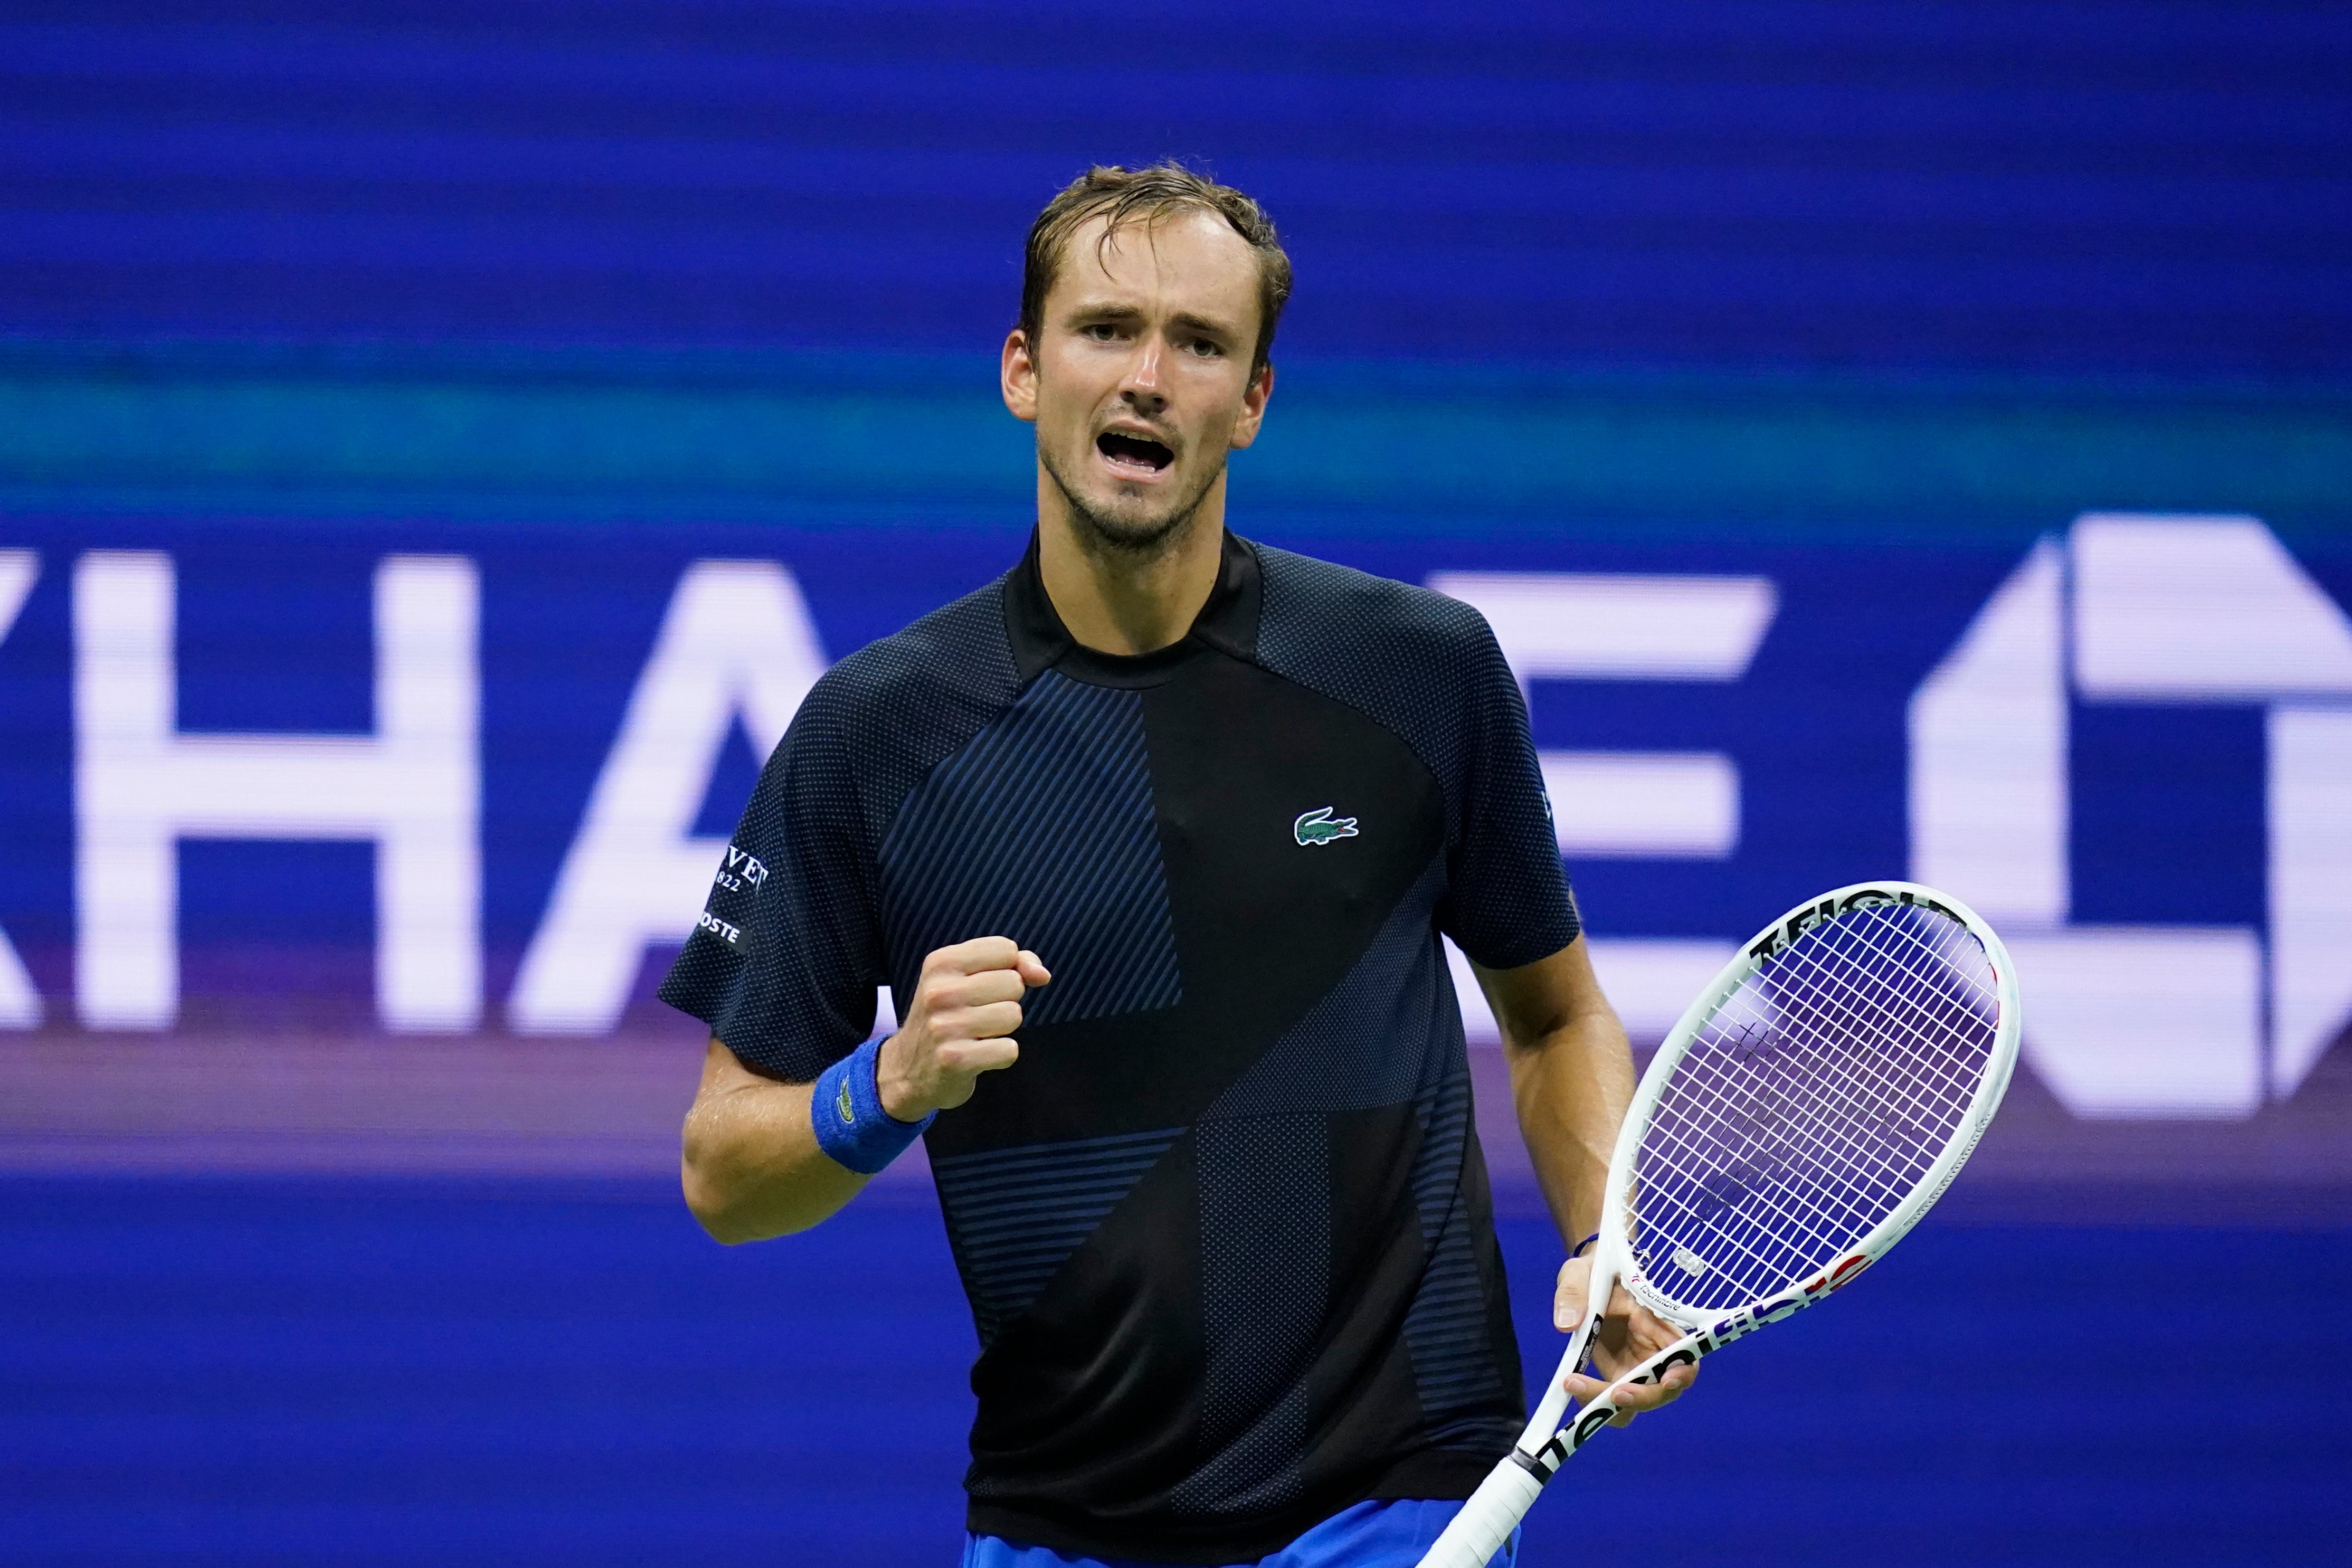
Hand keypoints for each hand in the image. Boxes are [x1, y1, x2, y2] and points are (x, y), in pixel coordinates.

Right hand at [876, 937, 1049, 1119]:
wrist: (906, 1070)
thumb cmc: (947, 1017)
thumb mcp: (967, 979)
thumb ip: (1014, 964)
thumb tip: (1043, 975)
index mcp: (941, 963)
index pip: (1006, 949)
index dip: (1009, 969)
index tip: (987, 985)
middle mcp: (939, 991)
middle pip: (1014, 982)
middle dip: (1006, 1001)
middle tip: (978, 1014)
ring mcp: (945, 1026)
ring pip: (1013, 1015)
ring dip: (1003, 1029)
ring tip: (977, 1034)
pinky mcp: (955, 1059)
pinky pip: (1009, 1050)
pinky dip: (1001, 1055)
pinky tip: (979, 1055)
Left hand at [1554, 1253, 1697, 1425]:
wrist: (1589, 1280)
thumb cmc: (1593, 1271)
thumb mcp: (1580, 1273)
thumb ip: (1574, 1293)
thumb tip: (1567, 1324)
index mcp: (1658, 1323)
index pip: (1685, 1356)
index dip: (1682, 1373)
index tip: (1667, 1379)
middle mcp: (1654, 1351)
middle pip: (1663, 1390)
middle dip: (1640, 1397)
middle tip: (1611, 1394)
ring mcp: (1636, 1367)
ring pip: (1635, 1401)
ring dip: (1610, 1405)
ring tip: (1574, 1385)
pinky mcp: (1617, 1375)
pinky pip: (1611, 1400)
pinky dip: (1593, 1401)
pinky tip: (1572, 1386)